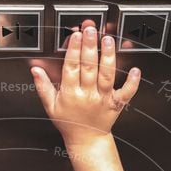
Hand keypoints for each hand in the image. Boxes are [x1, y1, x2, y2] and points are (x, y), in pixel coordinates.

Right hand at [30, 21, 140, 147]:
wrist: (86, 141)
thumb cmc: (69, 123)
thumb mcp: (51, 107)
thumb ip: (43, 87)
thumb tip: (35, 70)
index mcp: (70, 94)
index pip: (71, 68)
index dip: (73, 51)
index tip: (75, 36)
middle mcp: (87, 96)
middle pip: (89, 68)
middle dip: (90, 47)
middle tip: (91, 30)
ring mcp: (103, 99)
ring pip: (107, 75)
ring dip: (108, 57)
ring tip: (108, 40)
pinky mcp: (116, 104)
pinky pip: (126, 93)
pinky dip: (132, 82)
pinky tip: (135, 70)